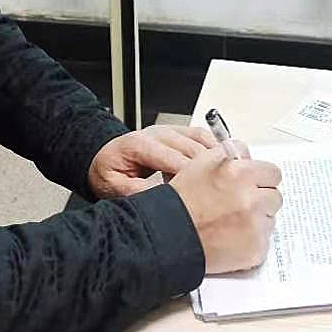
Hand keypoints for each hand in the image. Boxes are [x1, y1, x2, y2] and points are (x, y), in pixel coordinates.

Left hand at [87, 124, 218, 198]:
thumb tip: (160, 201)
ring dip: (216, 161)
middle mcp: (158, 133)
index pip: (175, 160)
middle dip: (208, 172)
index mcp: (140, 145)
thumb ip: (136, 193)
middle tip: (219, 195)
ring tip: (225, 183)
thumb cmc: (110, 169)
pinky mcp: (179, 132)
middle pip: (193, 150)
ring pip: (203, 141)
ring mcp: (170, 131)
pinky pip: (204, 137)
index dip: (193, 179)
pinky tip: (221, 167)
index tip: (204, 197)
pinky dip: (215, 151)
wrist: (106, 155)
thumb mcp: (113, 186)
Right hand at [169, 146, 282, 273]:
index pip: (272, 173)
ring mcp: (255, 226)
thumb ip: (231, 153)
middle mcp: (250, 199)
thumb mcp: (201, 163)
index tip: (255, 184)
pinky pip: (264, 242)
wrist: (168, 236)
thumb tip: (248, 155)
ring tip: (231, 223)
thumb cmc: (181, 202)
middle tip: (240, 205)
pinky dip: (251, 241)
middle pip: (274, 197)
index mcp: (240, 174)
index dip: (262, 178)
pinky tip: (231, 238)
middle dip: (261, 200)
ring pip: (269, 220)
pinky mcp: (255, 250)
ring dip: (256, 221)